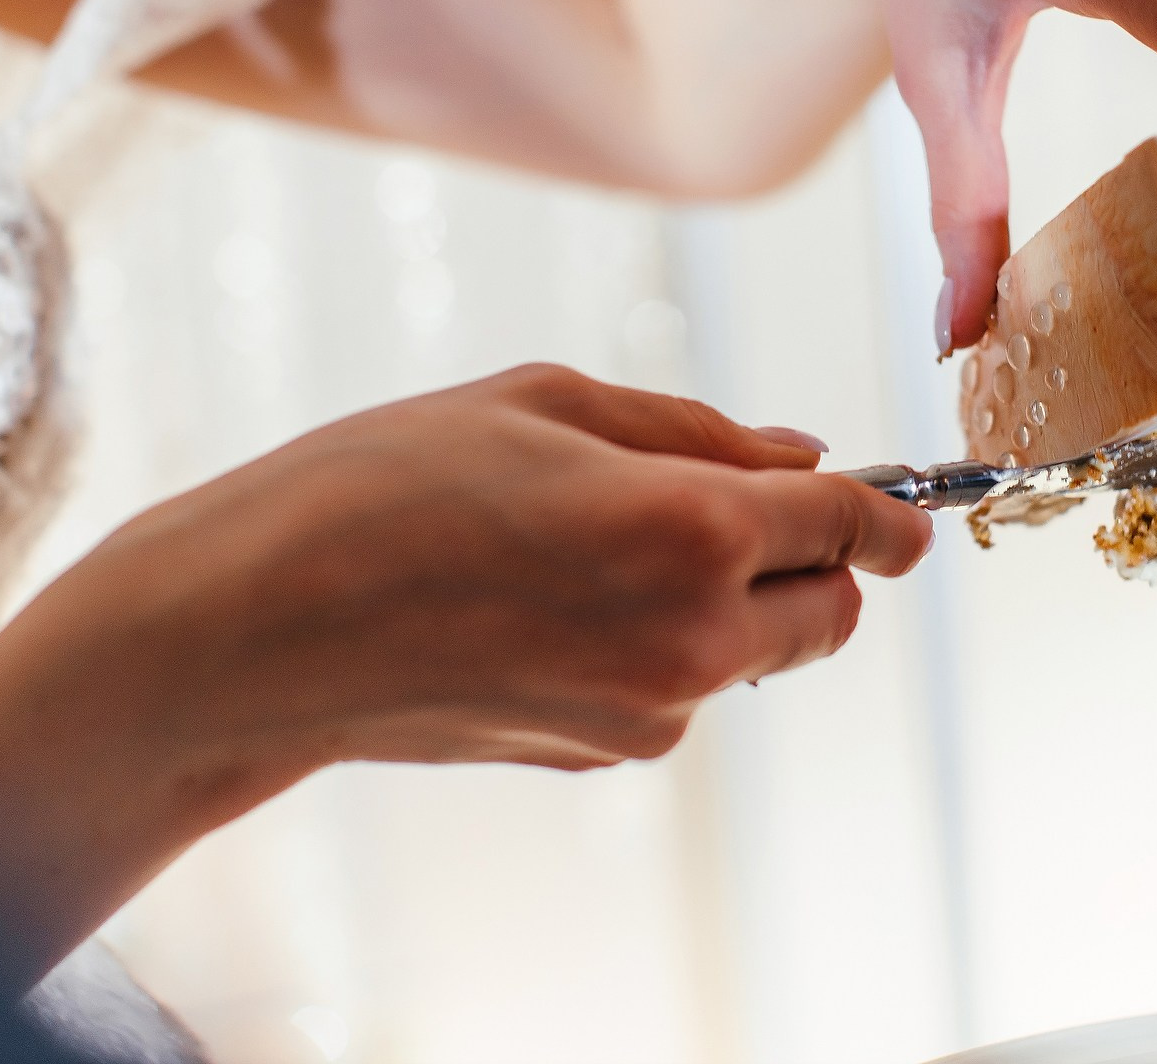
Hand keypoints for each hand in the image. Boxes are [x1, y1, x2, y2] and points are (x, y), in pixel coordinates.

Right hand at [0, 365, 928, 982]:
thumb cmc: (381, 486)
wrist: (252, 631)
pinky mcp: (600, 754)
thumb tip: (801, 452)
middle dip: (818, 562)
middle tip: (743, 507)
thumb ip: (696, 431)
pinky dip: (663, 646)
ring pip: (756, 655)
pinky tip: (558, 602)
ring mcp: (649, 712)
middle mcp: (691, 638)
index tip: (904, 508)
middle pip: (833, 613)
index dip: (893, 512)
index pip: (855, 528)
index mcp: (690, 530)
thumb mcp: (545, 403)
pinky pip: (681, 691)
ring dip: (733, 602)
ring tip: (606, 543)